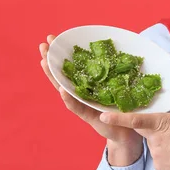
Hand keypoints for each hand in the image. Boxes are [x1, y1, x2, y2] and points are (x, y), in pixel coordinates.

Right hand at [39, 34, 142, 164]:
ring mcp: (81, 104)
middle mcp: (80, 92)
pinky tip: (62, 89)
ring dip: (53, 76)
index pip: (70, 66)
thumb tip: (115, 47)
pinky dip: (68, 98)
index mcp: (85, 84)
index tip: (51, 38)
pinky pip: (76, 106)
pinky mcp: (87, 115)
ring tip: (44, 62)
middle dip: (51, 60)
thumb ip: (114, 70)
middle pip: (62, 74)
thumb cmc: (120, 106)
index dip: (60, 53)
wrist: (126, 131)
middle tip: (43, 45)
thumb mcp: (116, 83)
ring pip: (63, 88)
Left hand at [100, 95, 169, 169]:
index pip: (136, 120)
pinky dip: (165, 153)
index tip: (103, 116)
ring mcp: (156, 154)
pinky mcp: (159, 166)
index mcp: (164, 123)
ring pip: (152, 144)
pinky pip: (157, 155)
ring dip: (161, 142)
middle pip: (145, 130)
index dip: (118, 118)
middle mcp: (156, 139)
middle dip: (154, 129)